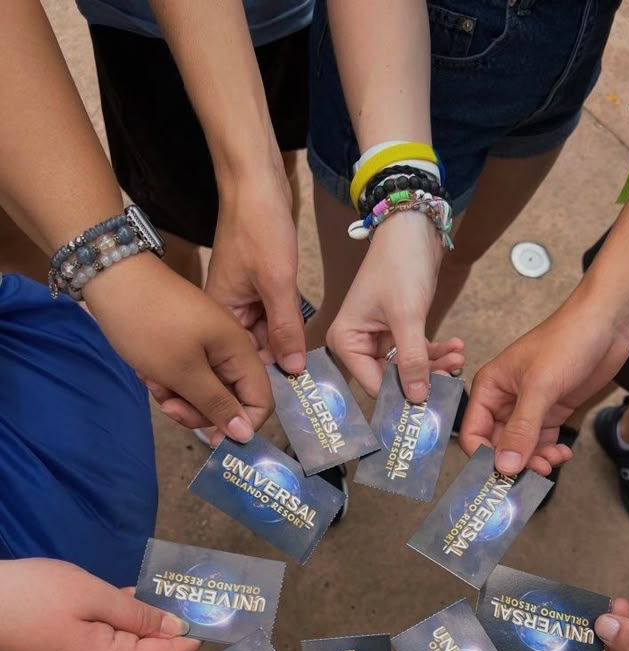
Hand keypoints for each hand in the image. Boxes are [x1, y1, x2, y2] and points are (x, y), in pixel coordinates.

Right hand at [0, 558, 200, 650]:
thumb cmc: (34, 597)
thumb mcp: (94, 597)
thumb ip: (139, 615)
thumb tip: (177, 627)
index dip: (189, 641)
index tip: (216, 625)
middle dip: (174, 634)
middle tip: (203, 609)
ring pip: (129, 648)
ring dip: (150, 626)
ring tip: (177, 601)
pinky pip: (109, 643)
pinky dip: (125, 624)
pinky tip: (136, 601)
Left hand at [83, 251, 273, 441]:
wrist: (111, 277)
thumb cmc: (149, 324)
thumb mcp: (183, 372)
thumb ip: (217, 404)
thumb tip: (245, 433)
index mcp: (240, 350)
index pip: (260, 400)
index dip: (241, 424)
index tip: (211, 438)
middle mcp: (230, 348)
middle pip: (231, 398)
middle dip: (200, 410)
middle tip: (169, 407)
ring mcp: (208, 344)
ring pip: (206, 389)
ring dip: (180, 396)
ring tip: (154, 385)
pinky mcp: (187, 342)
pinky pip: (188, 374)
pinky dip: (170, 380)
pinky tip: (148, 373)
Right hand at [206, 160, 305, 373]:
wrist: (255, 180)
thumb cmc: (258, 225)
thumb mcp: (276, 282)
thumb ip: (285, 327)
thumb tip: (292, 369)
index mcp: (218, 312)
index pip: (237, 358)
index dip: (261, 374)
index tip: (289, 390)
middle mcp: (225, 308)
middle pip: (251, 347)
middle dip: (276, 359)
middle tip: (305, 380)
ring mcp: (241, 295)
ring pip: (265, 331)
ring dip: (284, 340)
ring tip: (307, 360)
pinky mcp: (255, 284)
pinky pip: (271, 313)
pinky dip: (285, 320)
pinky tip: (302, 330)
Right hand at [327, 212, 464, 402]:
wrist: (412, 229)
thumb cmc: (399, 265)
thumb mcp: (407, 316)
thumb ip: (412, 360)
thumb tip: (417, 398)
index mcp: (346, 342)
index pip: (373, 384)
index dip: (401, 396)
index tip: (429, 405)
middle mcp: (358, 344)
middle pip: (392, 378)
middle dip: (424, 377)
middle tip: (453, 373)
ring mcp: (378, 339)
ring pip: (409, 367)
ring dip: (436, 363)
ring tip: (459, 355)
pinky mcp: (398, 331)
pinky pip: (418, 352)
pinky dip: (437, 351)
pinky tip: (456, 346)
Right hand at [459, 285, 628, 474]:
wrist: (607, 322)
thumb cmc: (566, 341)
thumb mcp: (540, 388)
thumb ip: (521, 429)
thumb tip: (504, 466)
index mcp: (489, 388)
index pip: (473, 434)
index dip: (485, 457)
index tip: (505, 475)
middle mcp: (504, 400)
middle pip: (497, 445)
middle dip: (514, 462)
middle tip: (535, 474)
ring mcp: (529, 406)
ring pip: (522, 447)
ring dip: (535, 460)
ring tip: (553, 462)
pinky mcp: (551, 409)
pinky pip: (542, 441)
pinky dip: (550, 451)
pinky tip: (563, 452)